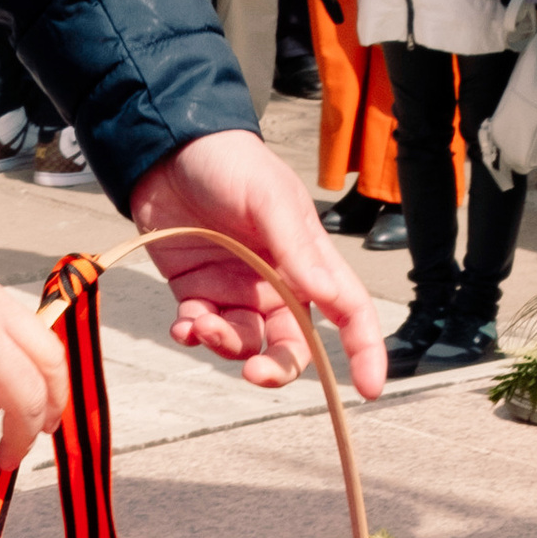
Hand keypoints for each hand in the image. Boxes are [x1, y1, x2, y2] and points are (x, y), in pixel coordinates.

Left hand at [130, 134, 387, 397]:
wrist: (166, 148)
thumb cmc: (230, 164)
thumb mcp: (269, 198)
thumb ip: (296, 247)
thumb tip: (328, 295)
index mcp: (308, 260)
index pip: (348, 310)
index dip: (365, 350)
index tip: (369, 388)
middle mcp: (276, 282)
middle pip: (292, 344)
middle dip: (277, 367)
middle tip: (254, 373)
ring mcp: (236, 288)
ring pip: (244, 343)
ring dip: (226, 345)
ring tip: (201, 324)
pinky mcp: (196, 289)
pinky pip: (202, 329)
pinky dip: (194, 335)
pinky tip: (183, 325)